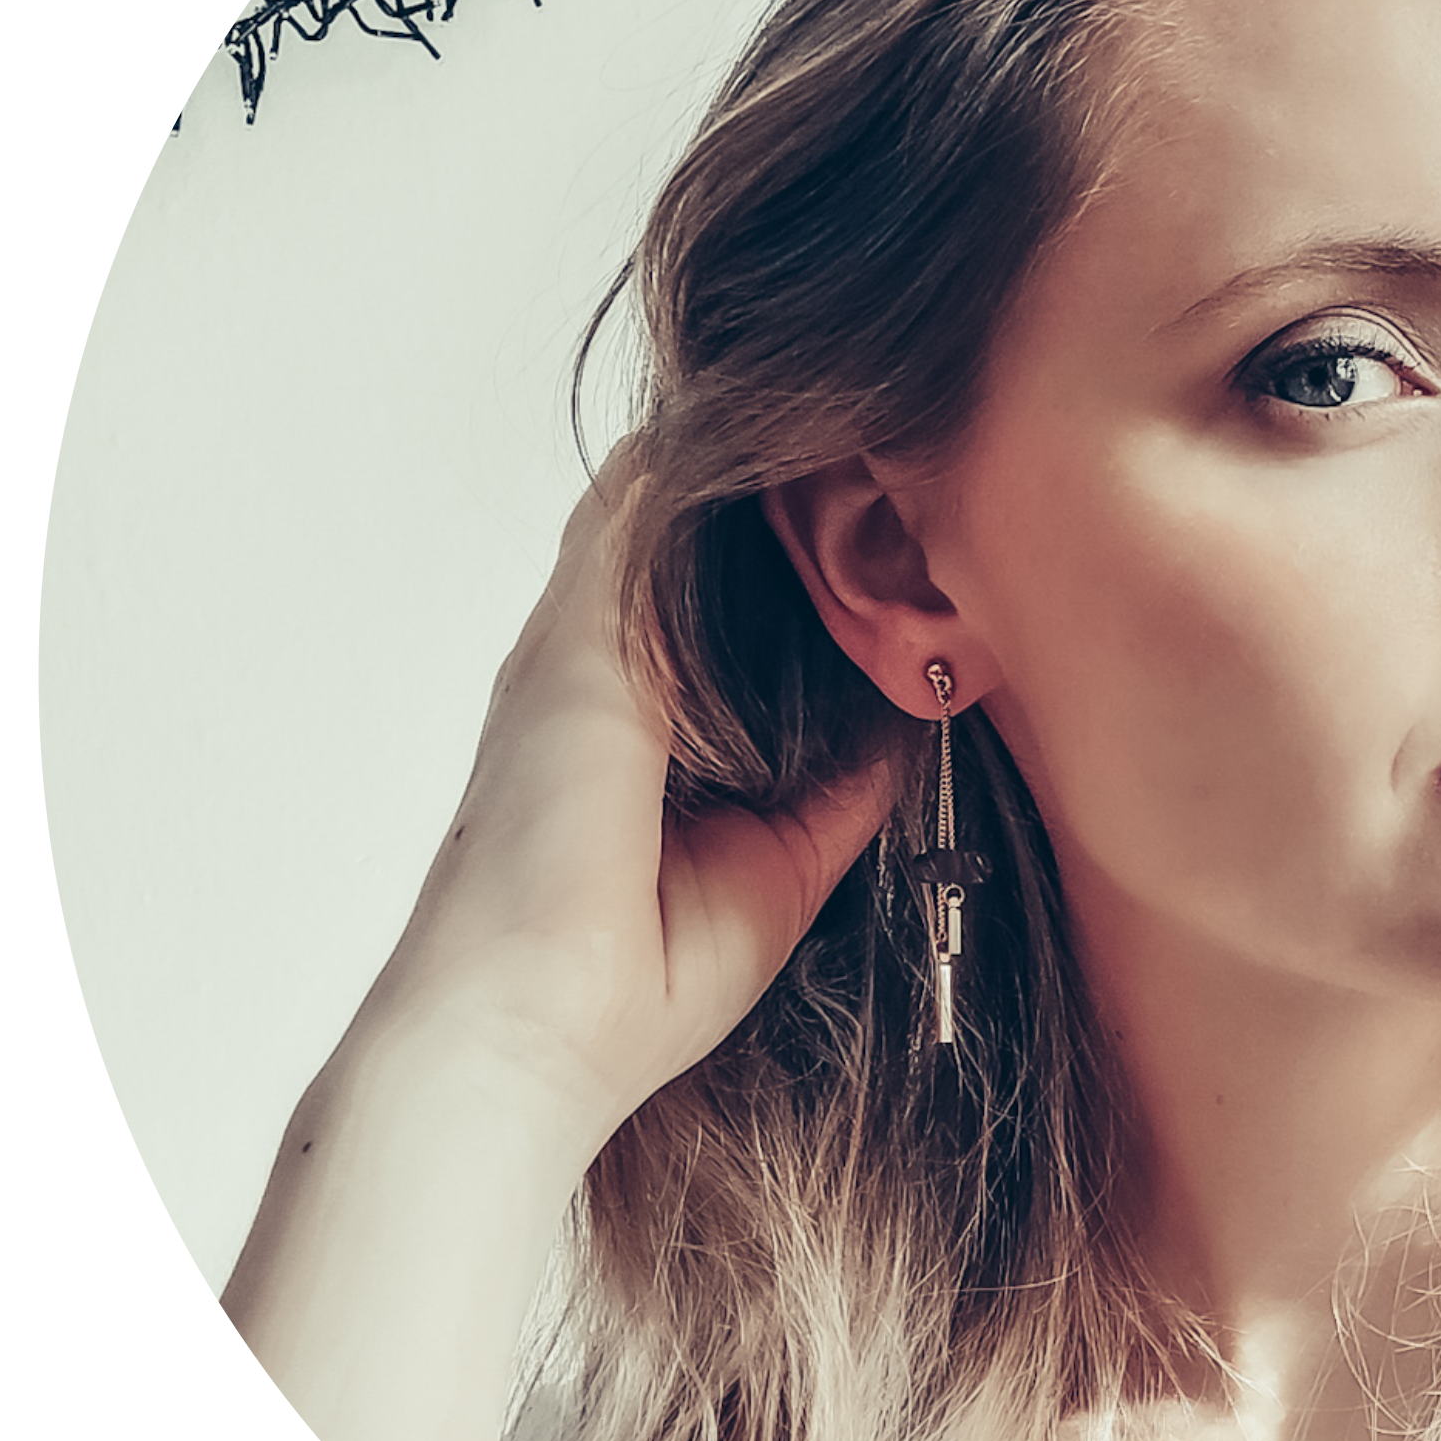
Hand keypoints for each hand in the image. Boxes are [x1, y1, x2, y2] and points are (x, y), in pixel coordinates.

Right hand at [357, 460, 895, 1161]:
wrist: (528, 1036)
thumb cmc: (632, 985)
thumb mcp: (778, 870)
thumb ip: (839, 788)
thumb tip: (912, 716)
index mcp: (623, 720)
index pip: (692, 592)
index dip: (766, 547)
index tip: (857, 504)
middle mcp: (587, 667)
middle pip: (673, 529)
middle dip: (761, 485)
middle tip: (865, 429)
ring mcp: (573, 646)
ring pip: (656, 502)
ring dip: (738, 460)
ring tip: (838, 404)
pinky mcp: (577, 646)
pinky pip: (639, 515)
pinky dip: (703, 469)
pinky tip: (781, 423)